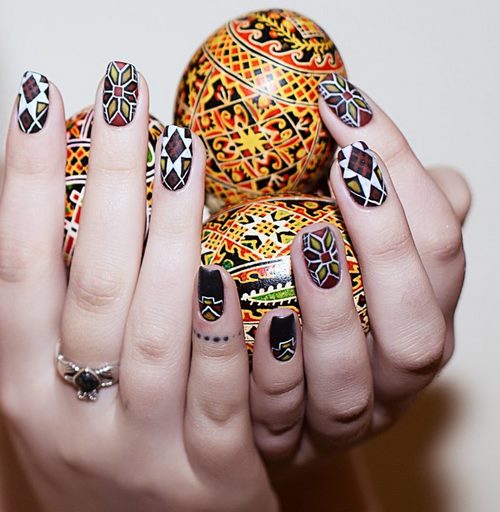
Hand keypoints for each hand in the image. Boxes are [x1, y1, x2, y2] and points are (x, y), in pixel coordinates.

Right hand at [0, 65, 277, 511]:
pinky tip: (231, 271)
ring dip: (171, 236)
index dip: (24, 177)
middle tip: (130, 98)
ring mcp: (143, 448)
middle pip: (92, 280)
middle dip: (108, 180)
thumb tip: (64, 211)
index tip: (42, 99)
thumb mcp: (62, 389)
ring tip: (187, 153)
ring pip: (155, 331)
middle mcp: (71, 414)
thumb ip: (62, 316)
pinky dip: (223, 333)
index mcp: (25, 385)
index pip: (19, 263)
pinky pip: (221, 397)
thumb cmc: (105, 451)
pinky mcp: (212, 475)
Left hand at [248, 73, 469, 478]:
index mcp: (425, 315)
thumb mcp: (370, 259)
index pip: (439, 245)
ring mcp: (348, 417)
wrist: (285, 396)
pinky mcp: (293, 443)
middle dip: (387, 240)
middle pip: (416, 322)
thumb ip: (397, 219)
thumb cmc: (328, 307)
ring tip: (307, 240)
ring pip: (355, 381)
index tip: (346, 105)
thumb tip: (416, 169)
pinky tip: (252, 313)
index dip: (402, 174)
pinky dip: (272, 369)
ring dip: (334, 310)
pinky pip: (284, 419)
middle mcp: (398, 373)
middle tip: (344, 166)